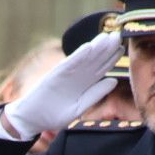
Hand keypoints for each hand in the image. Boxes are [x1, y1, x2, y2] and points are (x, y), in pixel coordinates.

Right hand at [0, 30, 122, 139]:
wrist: (32, 119)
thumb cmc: (54, 115)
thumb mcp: (79, 108)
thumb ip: (95, 94)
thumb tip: (114, 80)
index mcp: (84, 84)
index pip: (101, 67)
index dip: (112, 58)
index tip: (123, 48)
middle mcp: (77, 76)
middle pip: (95, 59)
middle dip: (106, 48)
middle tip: (119, 35)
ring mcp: (66, 74)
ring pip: (84, 58)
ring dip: (95, 47)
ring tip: (107, 37)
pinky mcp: (55, 75)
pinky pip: (69, 64)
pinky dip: (78, 56)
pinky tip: (89, 47)